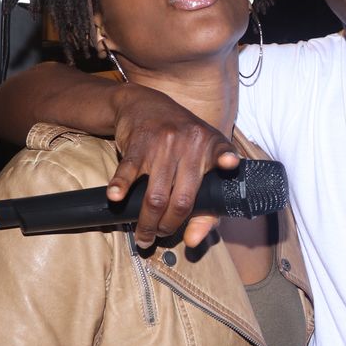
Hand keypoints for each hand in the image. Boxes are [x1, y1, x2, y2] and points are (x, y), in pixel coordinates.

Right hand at [109, 85, 240, 247]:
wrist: (146, 104)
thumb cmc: (179, 142)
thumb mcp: (199, 160)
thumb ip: (206, 203)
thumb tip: (192, 240)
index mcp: (210, 145)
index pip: (221, 160)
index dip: (226, 161)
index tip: (230, 163)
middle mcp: (189, 143)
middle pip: (181, 199)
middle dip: (169, 226)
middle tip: (162, 235)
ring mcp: (163, 144)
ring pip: (155, 195)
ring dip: (147, 222)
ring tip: (144, 235)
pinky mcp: (138, 144)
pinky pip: (129, 171)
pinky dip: (121, 186)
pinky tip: (116, 198)